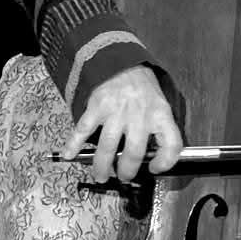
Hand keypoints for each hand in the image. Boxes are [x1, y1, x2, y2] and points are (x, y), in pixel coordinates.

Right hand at [59, 65, 183, 182]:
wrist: (122, 62)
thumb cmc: (143, 88)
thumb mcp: (161, 105)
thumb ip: (160, 129)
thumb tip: (154, 158)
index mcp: (159, 114)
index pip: (171, 144)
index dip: (165, 162)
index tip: (155, 168)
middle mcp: (139, 115)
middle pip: (134, 153)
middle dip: (127, 171)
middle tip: (123, 177)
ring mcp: (116, 111)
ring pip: (107, 147)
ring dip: (102, 166)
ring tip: (101, 175)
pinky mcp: (97, 107)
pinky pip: (84, 130)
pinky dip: (74, 144)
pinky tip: (69, 155)